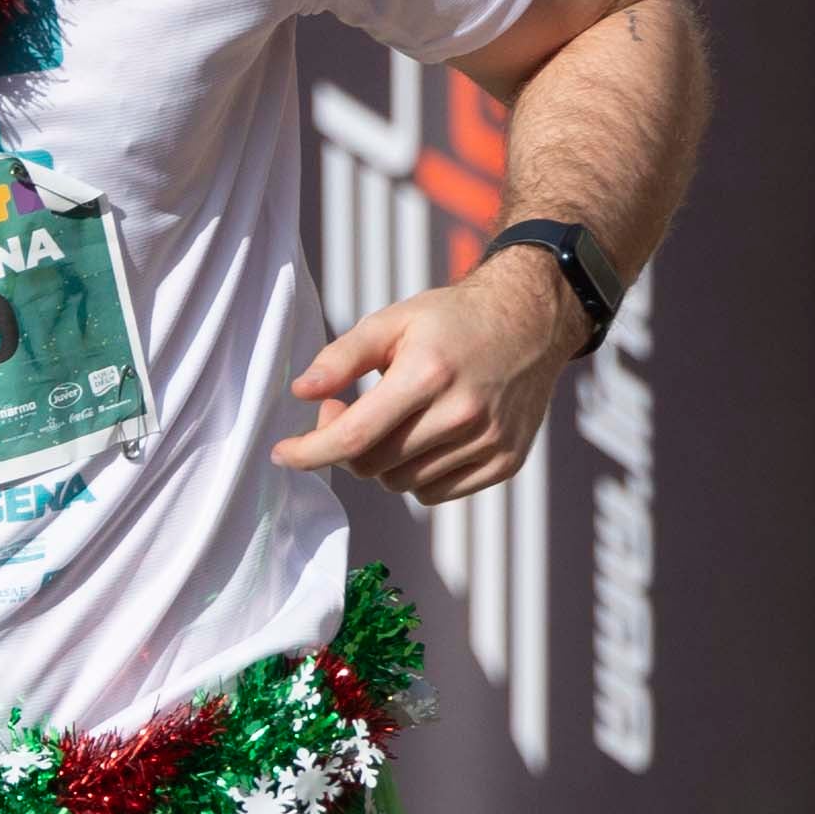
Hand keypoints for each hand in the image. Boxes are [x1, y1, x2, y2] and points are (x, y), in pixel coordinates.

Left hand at [272, 257, 581, 501]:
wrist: (531, 322)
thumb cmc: (453, 320)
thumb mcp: (393, 321)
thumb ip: (341, 357)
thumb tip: (301, 392)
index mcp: (428, 374)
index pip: (354, 436)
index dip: (309, 452)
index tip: (282, 453)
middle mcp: (462, 414)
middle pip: (373, 466)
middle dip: (345, 447)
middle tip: (346, 411)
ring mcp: (487, 442)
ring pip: (402, 484)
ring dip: (384, 461)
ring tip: (395, 419)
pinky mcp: (504, 462)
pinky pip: (436, 493)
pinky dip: (418, 474)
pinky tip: (427, 437)